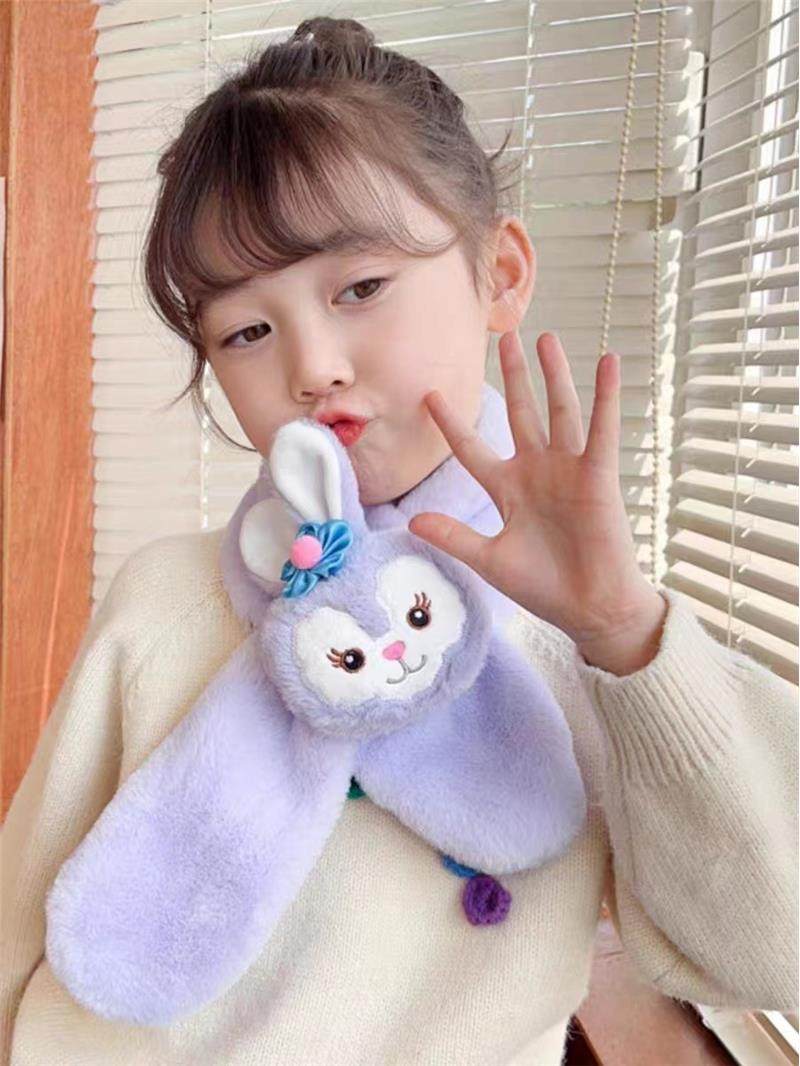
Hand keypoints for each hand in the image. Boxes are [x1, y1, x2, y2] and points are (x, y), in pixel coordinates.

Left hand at [408, 331, 667, 670]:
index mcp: (506, 489)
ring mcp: (568, 470)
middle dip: (513, 376)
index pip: (471, 448)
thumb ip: (453, 537)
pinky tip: (607, 362)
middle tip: (505, 337)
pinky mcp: (598, 475)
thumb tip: (412, 521)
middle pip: (520, 412)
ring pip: (558, 411)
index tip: (429, 394)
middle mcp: (536, 471)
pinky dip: (605, 396)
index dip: (451, 423)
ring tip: (544, 337)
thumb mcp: (489, 560)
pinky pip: (601, 429)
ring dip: (552, 374)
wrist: (588, 608)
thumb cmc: (543, 587)